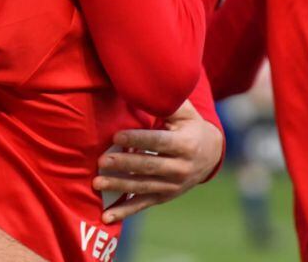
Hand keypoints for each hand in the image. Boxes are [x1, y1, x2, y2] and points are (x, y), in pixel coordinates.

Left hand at [92, 101, 223, 223]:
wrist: (210, 155)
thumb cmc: (190, 127)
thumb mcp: (185, 113)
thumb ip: (167, 104)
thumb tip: (145, 89)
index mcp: (185, 144)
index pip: (158, 142)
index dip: (138, 139)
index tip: (117, 135)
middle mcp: (181, 168)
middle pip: (148, 166)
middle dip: (124, 164)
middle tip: (101, 161)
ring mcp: (172, 186)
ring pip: (142, 186)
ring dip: (119, 186)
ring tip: (97, 183)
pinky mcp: (164, 196)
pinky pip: (142, 204)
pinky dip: (123, 212)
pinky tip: (105, 216)